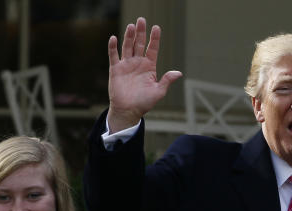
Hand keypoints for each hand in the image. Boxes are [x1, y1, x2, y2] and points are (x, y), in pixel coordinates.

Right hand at [107, 16, 181, 131]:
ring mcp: (126, 65)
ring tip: (132, 26)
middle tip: (142, 20)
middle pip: (139, 44)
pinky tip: (114, 38)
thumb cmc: (144, 102)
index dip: (154, 39)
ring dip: (129, 36)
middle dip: (141, 32)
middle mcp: (138, 63)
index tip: (157, 27)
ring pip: (127, 46)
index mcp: (149, 67)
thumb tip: (178, 73)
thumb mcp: (158, 92)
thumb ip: (166, 80)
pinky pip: (113, 55)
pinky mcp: (115, 69)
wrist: (128, 110)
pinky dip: (113, 47)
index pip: (152, 49)